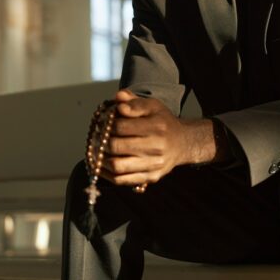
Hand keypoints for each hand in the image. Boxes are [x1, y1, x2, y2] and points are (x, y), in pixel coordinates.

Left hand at [100, 89, 218, 185]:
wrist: (183, 143)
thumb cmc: (163, 122)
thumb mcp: (152, 106)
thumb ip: (134, 102)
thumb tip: (118, 100)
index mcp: (156, 126)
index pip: (121, 127)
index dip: (107, 124)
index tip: (103, 123)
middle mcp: (156, 147)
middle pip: (116, 146)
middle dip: (101, 141)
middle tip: (96, 137)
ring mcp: (153, 165)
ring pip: (117, 166)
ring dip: (100, 159)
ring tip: (96, 151)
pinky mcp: (151, 177)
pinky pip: (122, 180)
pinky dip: (107, 174)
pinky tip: (101, 165)